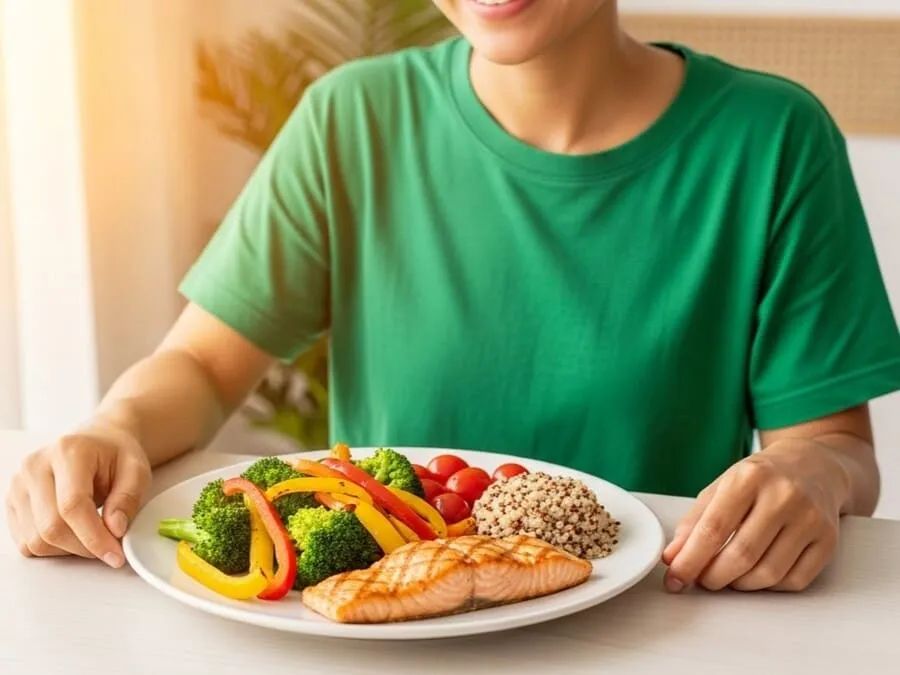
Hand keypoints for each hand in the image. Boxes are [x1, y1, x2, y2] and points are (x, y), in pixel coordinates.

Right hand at [4, 424, 150, 566]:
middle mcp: (35, 466)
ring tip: (93, 536)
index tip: (116, 555)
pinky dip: (53, 548)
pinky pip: (26, 543)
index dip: (94, 537)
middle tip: (110, 548)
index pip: (72, 505)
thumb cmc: (115, 455)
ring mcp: (18, 485)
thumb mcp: (136, 470)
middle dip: (85, 547)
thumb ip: (128, 499)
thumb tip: (115, 530)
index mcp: (68, 452)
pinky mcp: (12, 502)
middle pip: (51, 527)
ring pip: (36, 540)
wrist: (96, 443)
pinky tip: (74, 533)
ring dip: (69, 550)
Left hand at [662, 439, 845, 592]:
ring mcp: (810, 518)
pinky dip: (769, 586)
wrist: (814, 466)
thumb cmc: (761, 478)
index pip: (714, 528)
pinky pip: (794, 581)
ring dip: (739, 584)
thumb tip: (672, 558)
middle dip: (713, 577)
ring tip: (728, 574)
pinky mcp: (829, 540)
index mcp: (749, 477)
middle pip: (741, 555)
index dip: (690, 560)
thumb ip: (694, 522)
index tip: (675, 578)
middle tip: (702, 579)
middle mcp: (784, 495)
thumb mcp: (722, 487)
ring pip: (768, 573)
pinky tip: (758, 572)